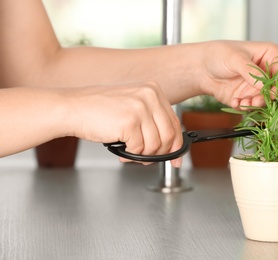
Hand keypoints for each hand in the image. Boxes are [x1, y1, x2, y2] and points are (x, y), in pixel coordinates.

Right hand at [63, 81, 182, 166]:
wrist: (72, 108)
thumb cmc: (98, 110)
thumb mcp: (131, 106)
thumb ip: (151, 121)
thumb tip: (170, 144)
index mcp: (153, 90)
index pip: (175, 122)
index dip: (177, 144)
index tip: (176, 157)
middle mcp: (150, 96)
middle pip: (170, 135)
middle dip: (160, 153)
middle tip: (146, 159)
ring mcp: (140, 108)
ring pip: (156, 145)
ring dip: (143, 156)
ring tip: (129, 152)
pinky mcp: (130, 122)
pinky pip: (140, 149)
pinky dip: (131, 155)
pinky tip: (120, 149)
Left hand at [198, 41, 277, 108]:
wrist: (201, 68)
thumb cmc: (219, 54)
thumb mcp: (236, 59)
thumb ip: (251, 72)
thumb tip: (265, 85)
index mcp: (269, 55)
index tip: (274, 91)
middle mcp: (266, 71)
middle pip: (276, 88)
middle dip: (268, 97)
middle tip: (257, 101)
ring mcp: (257, 85)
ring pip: (265, 100)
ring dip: (256, 104)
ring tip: (245, 103)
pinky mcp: (247, 97)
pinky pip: (251, 106)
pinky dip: (244, 107)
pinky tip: (235, 102)